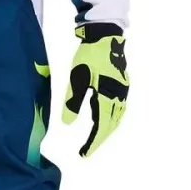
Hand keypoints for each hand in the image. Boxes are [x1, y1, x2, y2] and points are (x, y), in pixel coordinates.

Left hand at [62, 23, 128, 157]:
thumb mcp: (77, 78)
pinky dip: (110, 119)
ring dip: (106, 130)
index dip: (93, 142)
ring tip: (94, 139)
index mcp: (108, 96)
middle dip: (99, 140)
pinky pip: (119, 108)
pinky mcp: (122, 84)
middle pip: (111, 125)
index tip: (84, 154)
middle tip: (87, 151)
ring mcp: (123, 90)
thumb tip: (67, 123)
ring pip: (117, 117)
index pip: (101, 127)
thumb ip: (73, 102)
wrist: (106, 35)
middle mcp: (119, 96)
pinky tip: (102, 119)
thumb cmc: (90, 55)